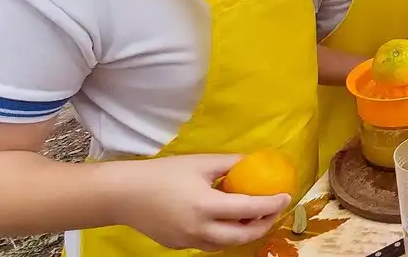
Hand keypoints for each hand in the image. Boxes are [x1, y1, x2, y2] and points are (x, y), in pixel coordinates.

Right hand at [106, 154, 289, 251]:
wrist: (122, 194)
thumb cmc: (161, 173)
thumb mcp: (199, 162)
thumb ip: (230, 163)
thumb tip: (254, 160)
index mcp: (206, 206)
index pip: (249, 209)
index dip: (271, 204)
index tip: (285, 196)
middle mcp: (199, 229)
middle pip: (242, 236)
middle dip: (263, 224)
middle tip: (273, 210)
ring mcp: (188, 242)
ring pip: (225, 244)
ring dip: (243, 233)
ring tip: (252, 216)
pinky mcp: (178, 246)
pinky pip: (208, 244)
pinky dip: (222, 235)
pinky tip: (225, 220)